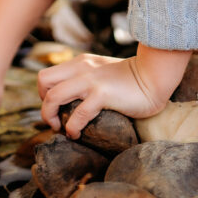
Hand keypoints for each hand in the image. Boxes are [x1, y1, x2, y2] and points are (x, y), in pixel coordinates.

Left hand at [38, 45, 190, 138]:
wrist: (154, 77)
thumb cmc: (131, 79)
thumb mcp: (101, 71)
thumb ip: (86, 77)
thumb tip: (72, 95)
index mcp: (79, 62)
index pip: (46, 75)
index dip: (44, 94)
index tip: (56, 109)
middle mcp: (81, 68)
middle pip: (43, 81)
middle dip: (43, 104)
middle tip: (54, 119)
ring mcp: (90, 80)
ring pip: (53, 96)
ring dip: (50, 116)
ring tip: (60, 129)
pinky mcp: (102, 94)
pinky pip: (78, 114)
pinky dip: (72, 127)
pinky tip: (76, 134)